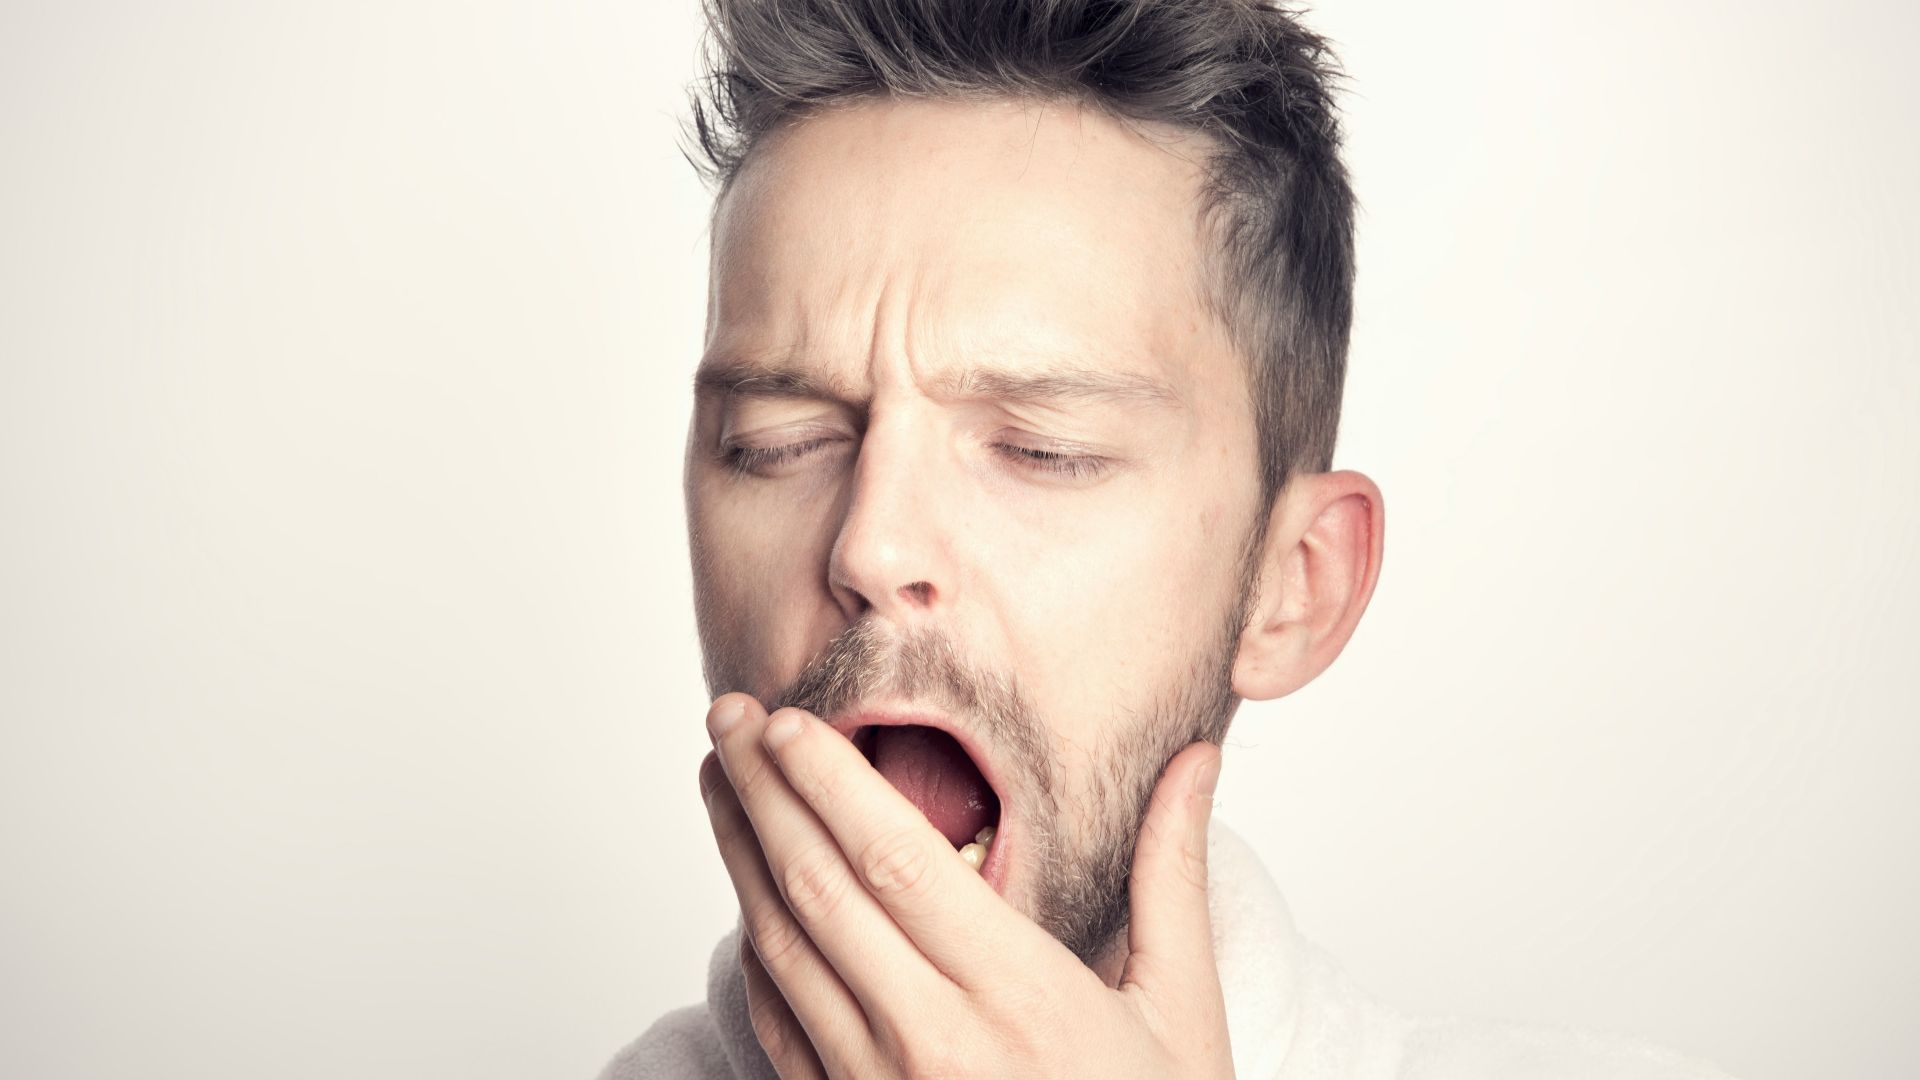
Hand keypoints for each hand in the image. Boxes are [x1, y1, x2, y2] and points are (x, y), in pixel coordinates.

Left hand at [698, 693, 1233, 1078]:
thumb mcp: (1181, 1010)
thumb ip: (1171, 876)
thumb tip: (1196, 761)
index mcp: (1016, 993)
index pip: (895, 859)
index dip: (829, 782)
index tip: (789, 721)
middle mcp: (932, 1039)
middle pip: (817, 889)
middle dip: (762, 792)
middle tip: (730, 718)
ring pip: (782, 950)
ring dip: (740, 856)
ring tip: (720, 781)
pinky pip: (780, 1024)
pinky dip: (754, 951)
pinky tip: (749, 900)